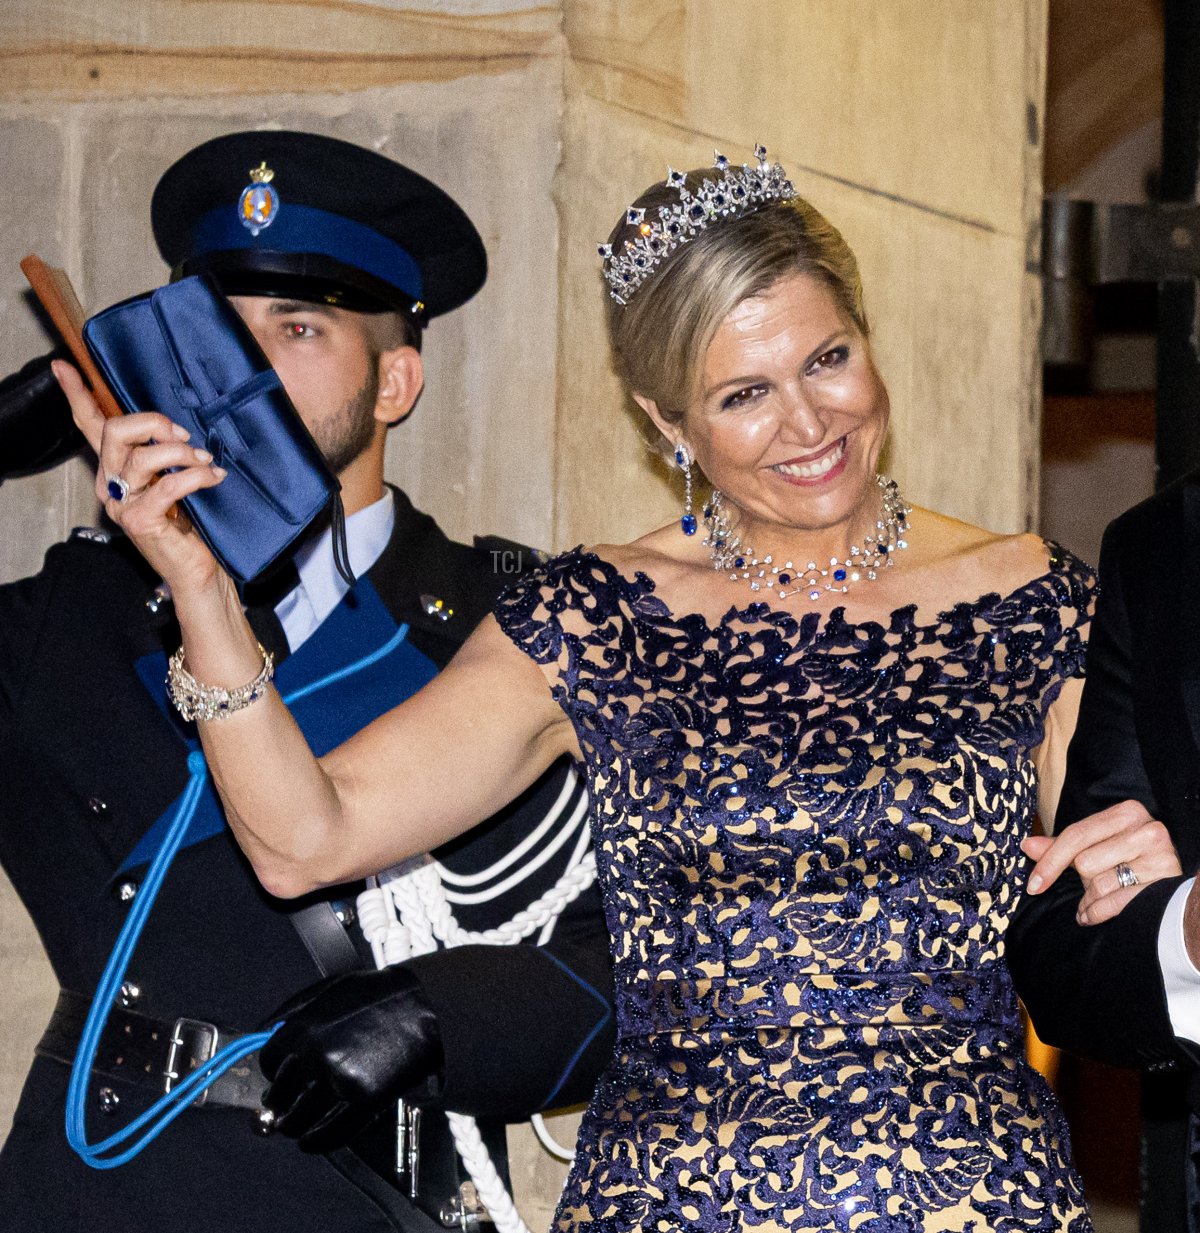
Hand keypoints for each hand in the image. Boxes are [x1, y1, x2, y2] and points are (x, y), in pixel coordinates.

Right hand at [52, 361, 226, 598]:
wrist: (198, 570)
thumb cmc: (192, 524)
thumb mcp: (178, 479)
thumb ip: (170, 454)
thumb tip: (185, 426)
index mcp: (116, 468)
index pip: (89, 426)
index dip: (76, 395)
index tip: (64, 366)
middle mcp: (110, 483)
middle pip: (116, 430)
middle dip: (154, 423)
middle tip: (186, 436)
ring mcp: (120, 503)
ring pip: (143, 457)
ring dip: (182, 453)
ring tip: (207, 463)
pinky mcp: (138, 520)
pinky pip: (166, 485)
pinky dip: (195, 477)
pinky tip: (213, 479)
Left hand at [259, 965, 444, 1153]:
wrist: (424, 1006)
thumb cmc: (379, 995)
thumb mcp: (329, 988)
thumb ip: (292, 1009)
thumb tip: (262, 1030)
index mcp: (305, 1028)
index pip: (268, 1063)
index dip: (272, 1073)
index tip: (278, 1078)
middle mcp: (317, 1056)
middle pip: (278, 1096)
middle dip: (278, 1103)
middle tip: (281, 1106)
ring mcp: (340, 1081)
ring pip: (298, 1120)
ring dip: (292, 1127)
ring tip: (294, 1125)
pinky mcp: (364, 1101)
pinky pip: (330, 1135)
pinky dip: (315, 1144)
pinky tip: (310, 1141)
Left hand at [1021, 799, 1180, 924]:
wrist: (1172, 886)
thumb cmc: (1126, 859)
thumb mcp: (1095, 845)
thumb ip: (1061, 846)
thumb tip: (1027, 846)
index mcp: (1126, 812)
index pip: (1076, 835)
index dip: (1050, 862)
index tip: (1033, 884)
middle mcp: (1147, 830)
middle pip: (1086, 862)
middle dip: (1081, 879)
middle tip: (1089, 883)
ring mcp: (1161, 856)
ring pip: (1099, 884)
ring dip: (1088, 899)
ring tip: (1090, 902)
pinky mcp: (1166, 884)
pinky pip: (1116, 903)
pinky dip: (1097, 913)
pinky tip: (1090, 915)